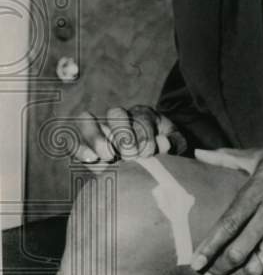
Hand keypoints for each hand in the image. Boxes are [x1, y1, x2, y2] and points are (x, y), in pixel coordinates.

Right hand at [70, 105, 186, 165]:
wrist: (150, 152)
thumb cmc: (164, 146)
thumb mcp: (176, 142)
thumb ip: (173, 142)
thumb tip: (163, 145)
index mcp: (144, 115)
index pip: (141, 118)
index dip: (143, 135)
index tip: (147, 153)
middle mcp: (120, 118)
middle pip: (115, 113)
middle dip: (122, 133)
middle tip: (129, 154)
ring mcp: (101, 129)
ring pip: (87, 121)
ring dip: (95, 137)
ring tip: (107, 156)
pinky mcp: (87, 145)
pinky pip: (74, 139)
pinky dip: (78, 147)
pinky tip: (90, 160)